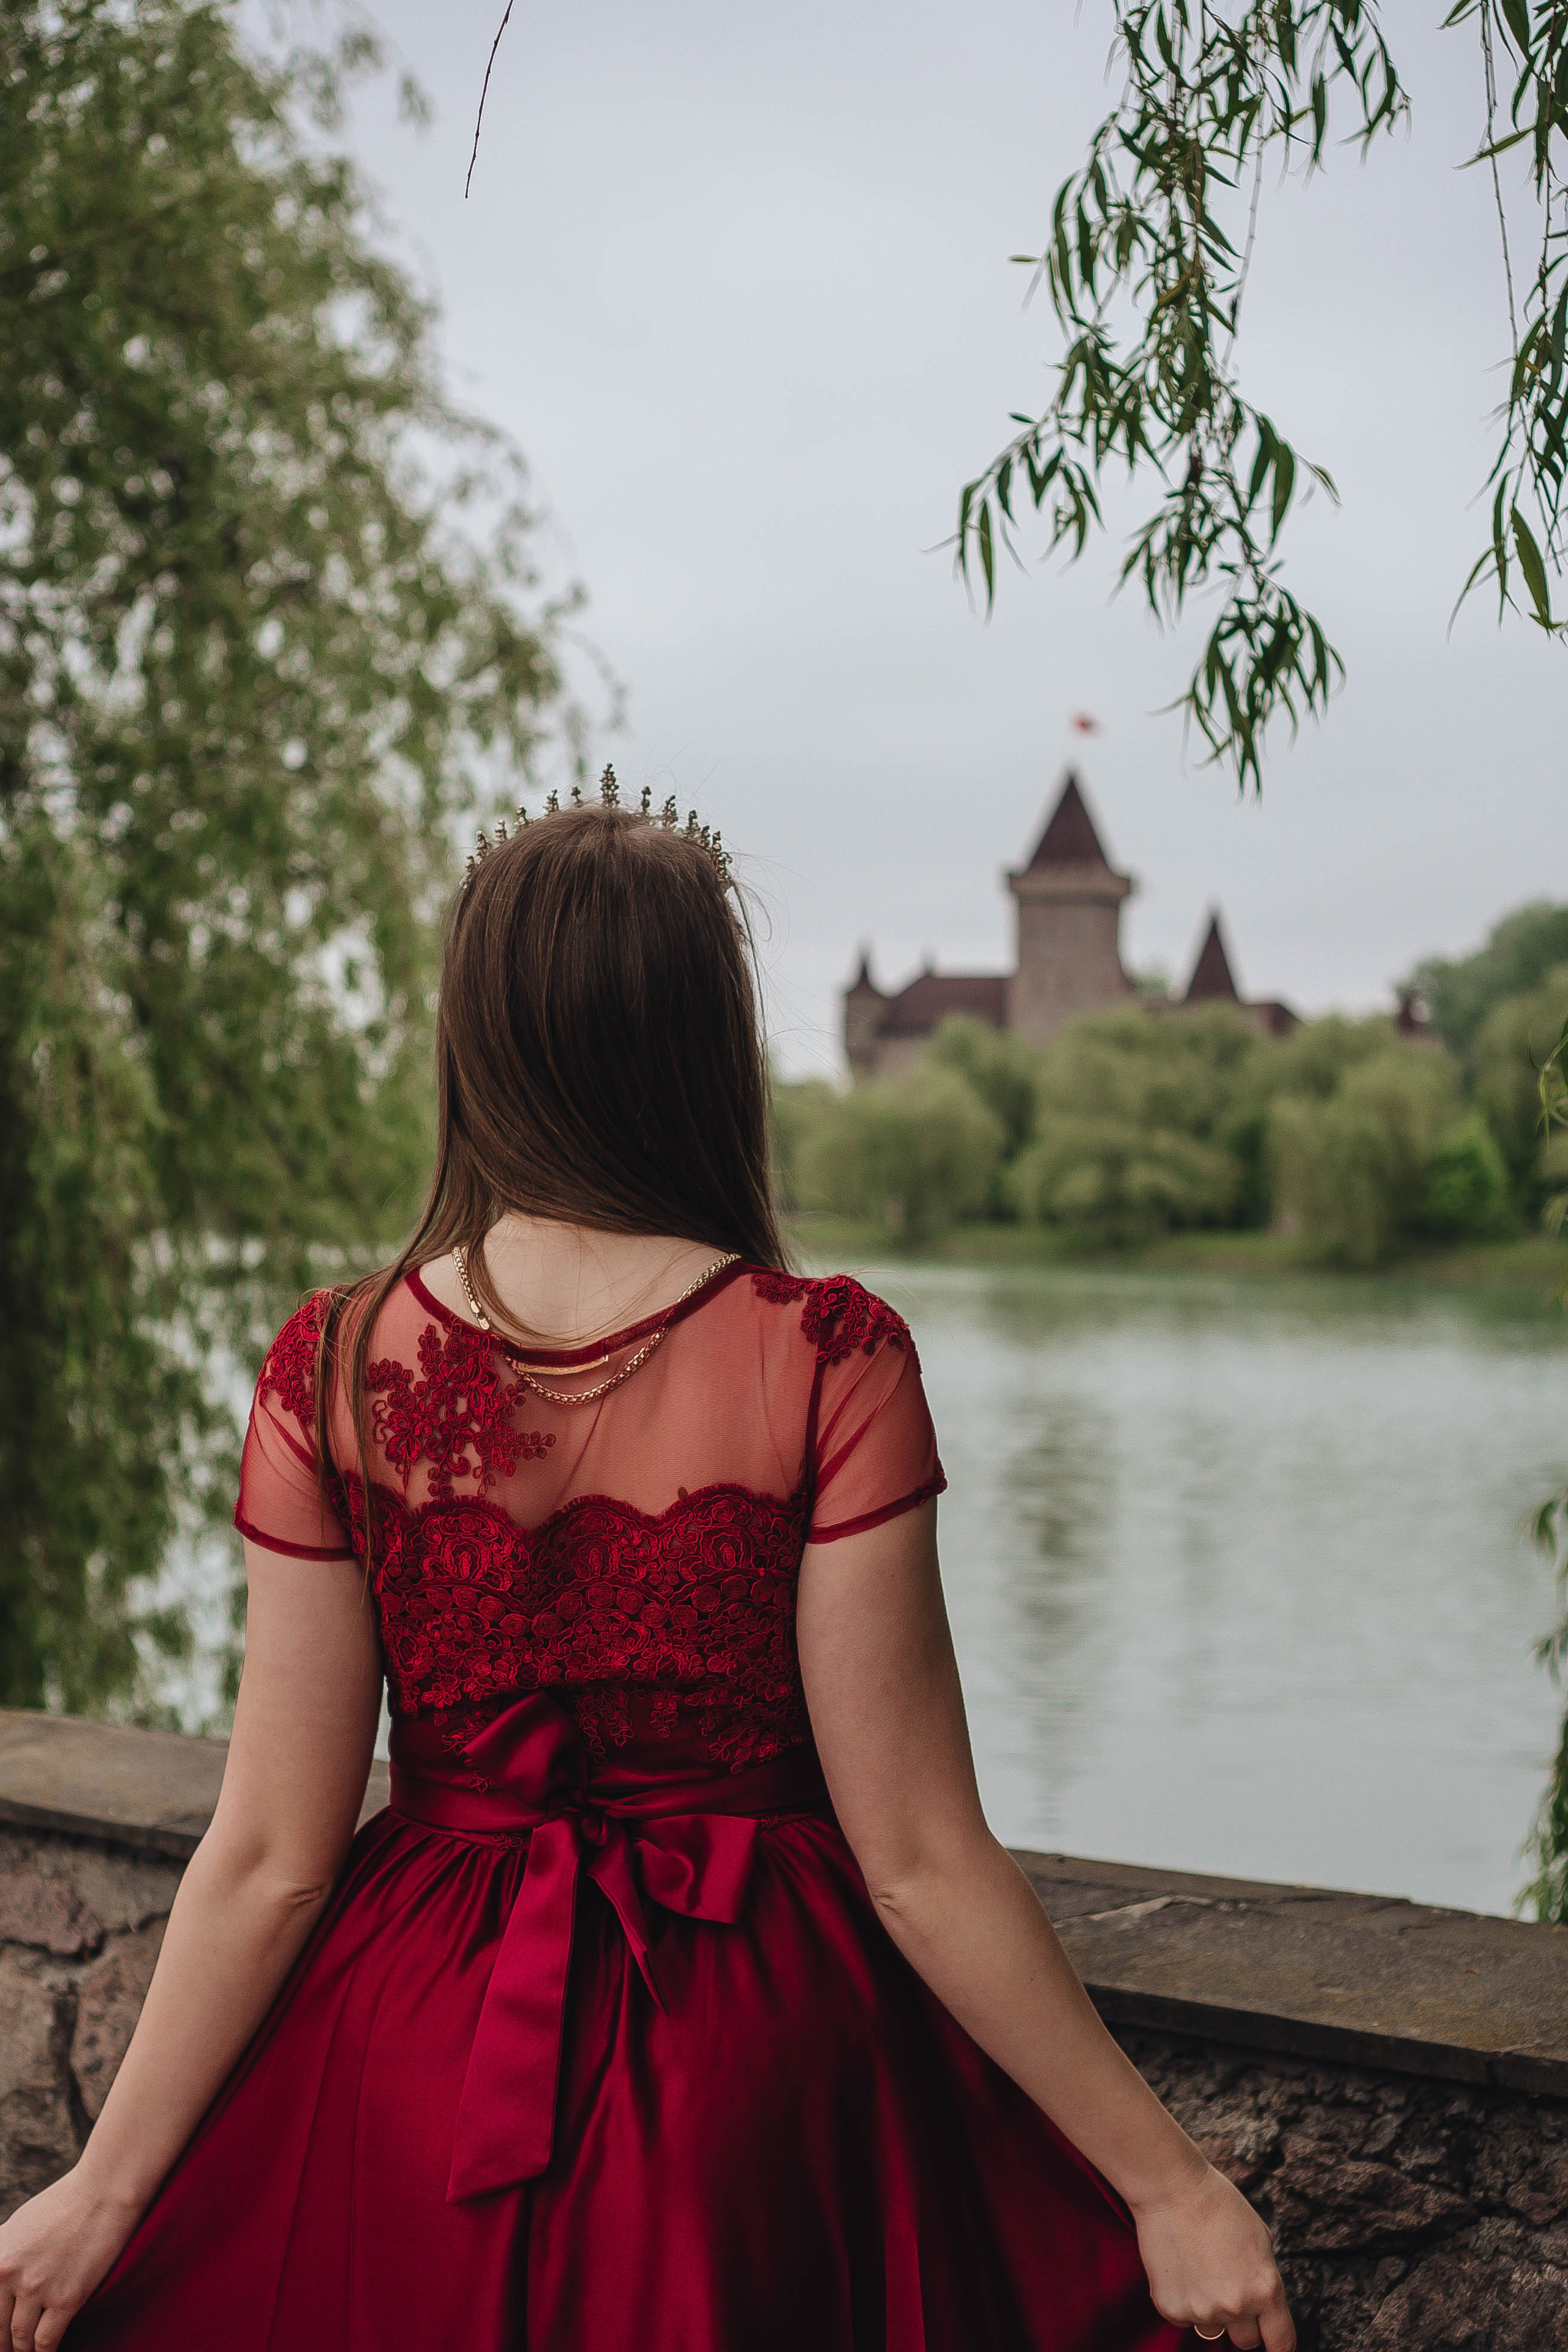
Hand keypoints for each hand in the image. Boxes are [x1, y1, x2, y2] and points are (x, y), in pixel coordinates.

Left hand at [0, 2168, 140, 2351]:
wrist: (105, 2191)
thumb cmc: (64, 2204)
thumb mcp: (18, 2226)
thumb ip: (3, 2256)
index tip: (0, 2336)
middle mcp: (9, 2275)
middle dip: (3, 2343)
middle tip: (9, 2348)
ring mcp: (37, 2287)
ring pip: (21, 2339)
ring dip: (23, 2349)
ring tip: (27, 2351)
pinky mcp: (67, 2297)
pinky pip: (46, 2341)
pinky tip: (45, 2351)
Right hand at [1131, 2162, 1294, 2350]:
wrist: (1172, 2189)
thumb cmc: (1218, 2205)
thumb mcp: (1260, 2240)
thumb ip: (1264, 2279)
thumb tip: (1263, 2304)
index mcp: (1265, 2289)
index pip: (1281, 2342)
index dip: (1278, 2343)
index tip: (1272, 2340)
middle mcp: (1236, 2307)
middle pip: (1246, 2342)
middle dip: (1242, 2322)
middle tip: (1228, 2289)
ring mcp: (1202, 2311)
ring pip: (1212, 2329)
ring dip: (1210, 2310)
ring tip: (1200, 2271)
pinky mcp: (1171, 2308)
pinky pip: (1184, 2317)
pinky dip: (1183, 2300)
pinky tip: (1181, 2267)